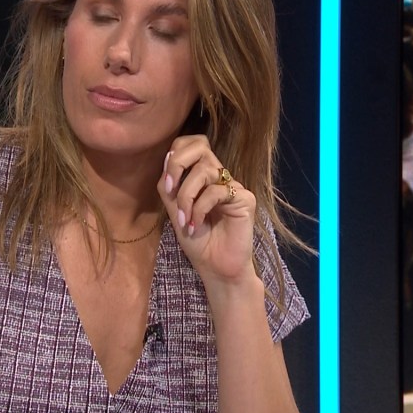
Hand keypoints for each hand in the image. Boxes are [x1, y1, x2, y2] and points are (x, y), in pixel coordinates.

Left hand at [157, 135, 256, 286]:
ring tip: (184, 219)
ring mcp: (233, 186)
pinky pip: (216, 192)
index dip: (176, 154)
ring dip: (186, 196)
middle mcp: (220, 176)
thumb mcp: (174, 209)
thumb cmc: (197, 240)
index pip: (192, 144)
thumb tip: (168, 157)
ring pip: (204, 171)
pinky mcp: (245, 199)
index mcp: (203, 175)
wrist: (215, 268)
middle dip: (178, 164)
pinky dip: (199, 208)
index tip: (167, 184)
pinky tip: (196, 225)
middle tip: (170, 190)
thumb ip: (170, 185)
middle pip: (200, 146)